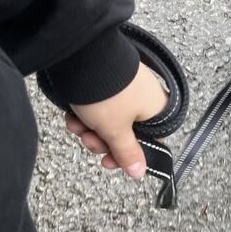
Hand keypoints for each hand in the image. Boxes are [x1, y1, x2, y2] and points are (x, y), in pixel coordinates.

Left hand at [65, 62, 168, 178]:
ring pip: (110, 119)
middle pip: (126, 133)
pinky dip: (86, 113)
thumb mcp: (116, 131)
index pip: (149, 141)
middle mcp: (146, 98)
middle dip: (103, 141)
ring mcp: (128, 87)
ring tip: (77, 124)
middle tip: (89, 141)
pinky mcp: (110, 80)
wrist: (84, 58)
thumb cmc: (108, 94)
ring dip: (91, 128)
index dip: (128, 155)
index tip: (111, 162)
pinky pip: (101, 104)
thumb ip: (128, 154)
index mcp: (157, 110)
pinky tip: (73, 113)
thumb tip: (139, 173)